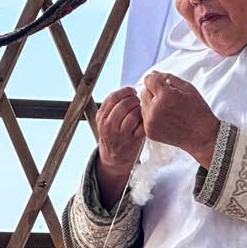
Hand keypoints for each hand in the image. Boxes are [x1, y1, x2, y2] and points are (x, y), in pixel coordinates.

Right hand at [95, 87, 144, 207]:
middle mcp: (108, 126)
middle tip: (137, 101)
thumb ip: (113, 105)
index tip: (131, 91)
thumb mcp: (106, 120)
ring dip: (140, 110)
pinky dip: (145, 120)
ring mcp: (121, 135)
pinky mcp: (133, 141)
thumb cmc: (114, 134)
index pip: (113, 97)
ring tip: (140, 111)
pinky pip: (142, 125)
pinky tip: (143, 121)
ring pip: (133, 114)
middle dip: (134, 100)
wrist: (114, 158)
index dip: (125, 91)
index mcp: (101, 117)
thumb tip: (129, 89)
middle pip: (124, 104)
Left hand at [141, 72, 219, 167]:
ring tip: (167, 109)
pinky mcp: (149, 132)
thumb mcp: (188, 88)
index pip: (149, 80)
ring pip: (143, 104)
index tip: (163, 84)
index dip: (156, 79)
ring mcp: (150, 122)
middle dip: (154, 91)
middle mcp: (154, 109)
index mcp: (165, 96)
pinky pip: (145, 117)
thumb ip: (169, 78)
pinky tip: (165, 118)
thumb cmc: (198, 111)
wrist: (201, 135)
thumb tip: (154, 73)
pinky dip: (152, 115)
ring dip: (152, 103)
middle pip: (144, 92)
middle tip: (169, 98)